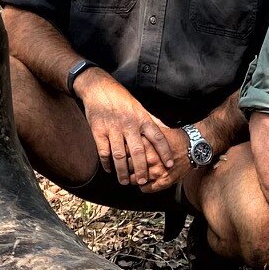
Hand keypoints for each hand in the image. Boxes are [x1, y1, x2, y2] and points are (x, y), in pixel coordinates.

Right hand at [77, 71, 177, 189]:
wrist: (98, 88)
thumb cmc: (120, 98)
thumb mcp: (138, 106)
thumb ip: (149, 120)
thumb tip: (166, 130)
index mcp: (142, 118)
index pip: (158, 137)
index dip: (165, 152)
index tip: (170, 165)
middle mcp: (129, 124)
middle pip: (139, 152)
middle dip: (142, 169)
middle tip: (144, 181)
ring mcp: (113, 128)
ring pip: (120, 156)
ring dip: (123, 171)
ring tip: (125, 182)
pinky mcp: (99, 131)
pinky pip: (104, 152)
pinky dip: (107, 163)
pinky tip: (109, 170)